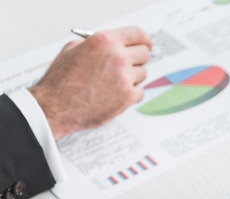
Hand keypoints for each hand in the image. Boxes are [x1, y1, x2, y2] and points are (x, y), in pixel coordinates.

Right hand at [30, 26, 151, 139]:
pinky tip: (113, 95)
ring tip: (111, 83)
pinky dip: (130, 94)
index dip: (144, 40)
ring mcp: (124, 77)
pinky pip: (139, 92)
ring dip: (131, 78)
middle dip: (137, 59)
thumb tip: (117, 45)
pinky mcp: (128, 96)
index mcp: (105, 41)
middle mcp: (117, 56)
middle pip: (144, 54)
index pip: (138, 34)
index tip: (146, 45)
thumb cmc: (62, 80)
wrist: (55, 106)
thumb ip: (98, 44)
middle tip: (129, 65)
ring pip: (142, 74)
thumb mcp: (74, 49)